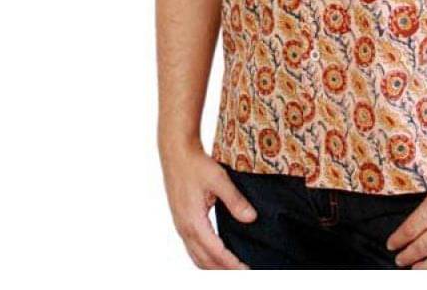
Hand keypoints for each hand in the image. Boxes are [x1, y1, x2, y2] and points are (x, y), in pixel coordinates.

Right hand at [159, 140, 254, 268]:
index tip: (246, 270)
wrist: (176, 154)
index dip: (231, 264)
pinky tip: (216, 256)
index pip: (215, 252)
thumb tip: (251, 218)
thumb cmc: (196, 165)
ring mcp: (181, 227)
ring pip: (197, 258)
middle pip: (205, 261)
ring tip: (233, 269)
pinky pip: (193, 249)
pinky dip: (205, 258)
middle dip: (224, 271)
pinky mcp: (181, 222)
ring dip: (214, 267)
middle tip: (244, 273)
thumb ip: (235, 200)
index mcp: (193, 222)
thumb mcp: (219, 179)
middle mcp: (185, 229)